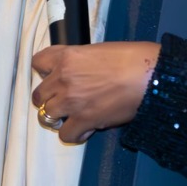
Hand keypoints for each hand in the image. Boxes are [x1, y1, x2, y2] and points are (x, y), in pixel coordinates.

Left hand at [31, 42, 159, 143]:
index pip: (38, 63)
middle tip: (64, 101)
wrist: (148, 74)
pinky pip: (66, 134)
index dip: (45, 72)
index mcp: (66, 57)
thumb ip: (80, 61)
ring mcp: (71, 100)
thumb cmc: (132, 58)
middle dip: (50, 99)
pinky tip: (84, 130)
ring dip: (59, 117)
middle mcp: (62, 78)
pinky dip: (74, 134)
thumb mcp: (98, 50)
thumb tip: (80, 73)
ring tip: (73, 117)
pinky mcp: (84, 119)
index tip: (54, 77)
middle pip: (39, 94)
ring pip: (47, 115)